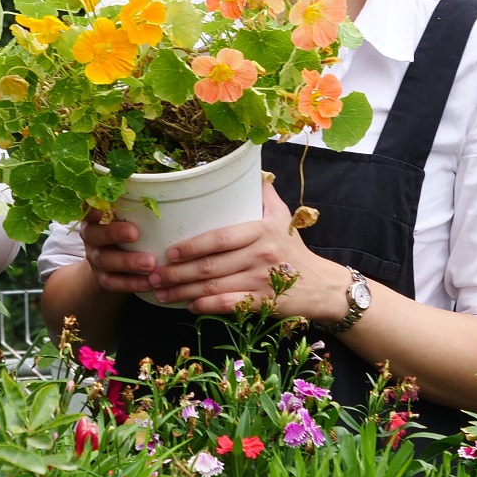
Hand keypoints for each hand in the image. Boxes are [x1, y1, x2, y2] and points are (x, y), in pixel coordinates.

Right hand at [76, 208, 159, 297]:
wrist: (112, 263)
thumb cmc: (127, 230)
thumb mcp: (127, 217)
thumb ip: (136, 209)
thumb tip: (169, 194)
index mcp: (96, 218)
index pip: (89, 209)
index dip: (93, 209)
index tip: (101, 208)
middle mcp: (91, 237)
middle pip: (96, 235)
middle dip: (114, 233)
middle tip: (135, 233)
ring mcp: (95, 258)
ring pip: (106, 261)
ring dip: (128, 262)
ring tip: (151, 263)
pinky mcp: (102, 278)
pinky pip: (113, 282)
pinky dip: (131, 283)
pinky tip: (148, 283)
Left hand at [152, 185, 351, 320]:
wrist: (321, 285)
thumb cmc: (293, 248)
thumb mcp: (282, 216)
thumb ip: (262, 194)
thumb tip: (243, 168)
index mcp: (263, 230)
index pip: (221, 237)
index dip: (192, 245)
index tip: (170, 250)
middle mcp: (262, 255)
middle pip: (211, 266)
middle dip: (177, 273)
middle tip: (154, 275)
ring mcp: (263, 281)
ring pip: (215, 288)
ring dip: (183, 292)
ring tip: (161, 293)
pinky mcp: (264, 303)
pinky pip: (230, 306)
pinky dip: (207, 308)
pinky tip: (190, 306)